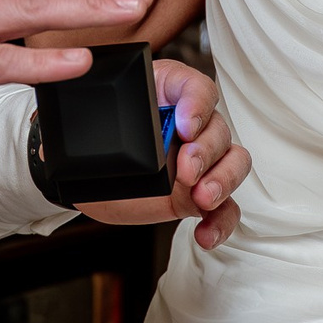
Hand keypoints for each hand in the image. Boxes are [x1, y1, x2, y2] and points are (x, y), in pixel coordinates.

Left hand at [74, 60, 248, 248]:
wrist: (88, 176)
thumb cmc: (99, 135)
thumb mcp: (105, 112)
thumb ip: (118, 108)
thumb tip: (125, 119)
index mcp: (171, 94)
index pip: (199, 89)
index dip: (198, 106)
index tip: (185, 127)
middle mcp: (193, 126)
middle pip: (220, 130)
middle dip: (207, 152)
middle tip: (186, 169)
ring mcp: (200, 162)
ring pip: (234, 164)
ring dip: (223, 182)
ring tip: (203, 197)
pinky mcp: (198, 195)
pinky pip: (225, 207)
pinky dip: (220, 222)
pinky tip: (206, 232)